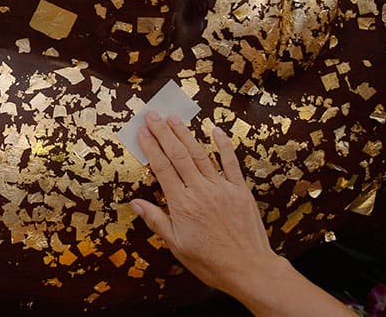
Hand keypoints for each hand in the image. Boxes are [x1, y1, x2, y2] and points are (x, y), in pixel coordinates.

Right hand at [131, 113, 355, 316]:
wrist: (249, 269)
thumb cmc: (210, 262)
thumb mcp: (177, 246)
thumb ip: (156, 221)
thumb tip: (135, 203)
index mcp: (182, 204)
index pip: (163, 168)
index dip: (151, 147)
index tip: (142, 131)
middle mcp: (201, 191)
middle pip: (178, 155)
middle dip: (164, 133)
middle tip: (154, 115)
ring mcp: (222, 188)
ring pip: (200, 154)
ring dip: (185, 134)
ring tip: (174, 118)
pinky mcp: (240, 191)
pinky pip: (231, 163)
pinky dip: (223, 145)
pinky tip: (216, 131)